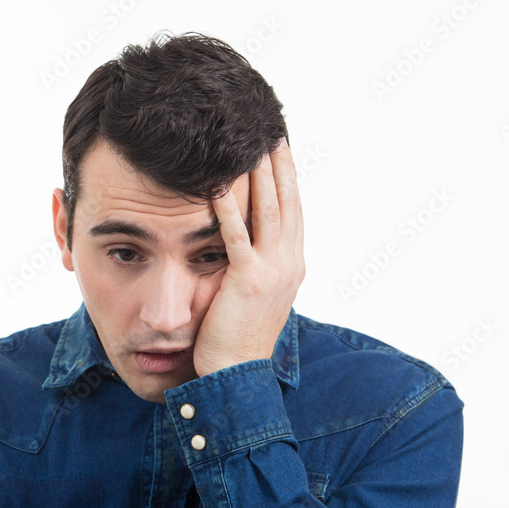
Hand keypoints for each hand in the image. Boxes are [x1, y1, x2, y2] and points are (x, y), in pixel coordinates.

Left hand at [192, 137, 304, 376]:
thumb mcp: (256, 295)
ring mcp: (273, 271)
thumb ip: (256, 264)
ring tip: (249, 143)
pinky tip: (216, 184)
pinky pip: (236, 237)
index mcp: (293, 264)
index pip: (293, 210)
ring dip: (258, 175)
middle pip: (286, 202)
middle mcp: (290, 263)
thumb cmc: (238, 339)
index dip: (287, 177)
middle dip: (278, 164)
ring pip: (267, 211)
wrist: (239, 377)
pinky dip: (227, 210)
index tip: (280, 147)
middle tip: (271, 130)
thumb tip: (246, 242)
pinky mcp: (248, 281)